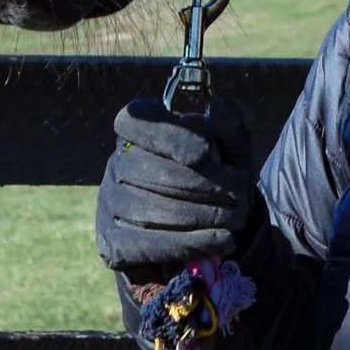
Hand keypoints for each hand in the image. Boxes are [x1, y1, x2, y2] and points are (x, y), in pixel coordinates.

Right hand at [95, 94, 253, 273]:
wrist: (204, 227)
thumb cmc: (216, 177)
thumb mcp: (230, 150)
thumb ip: (228, 127)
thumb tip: (217, 106)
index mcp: (138, 129)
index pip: (137, 121)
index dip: (168, 137)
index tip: (205, 153)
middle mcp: (116, 163)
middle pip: (146, 169)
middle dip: (200, 184)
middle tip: (239, 196)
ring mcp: (109, 204)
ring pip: (147, 208)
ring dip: (199, 215)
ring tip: (235, 219)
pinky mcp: (113, 243)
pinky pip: (148, 244)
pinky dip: (189, 242)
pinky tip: (221, 240)